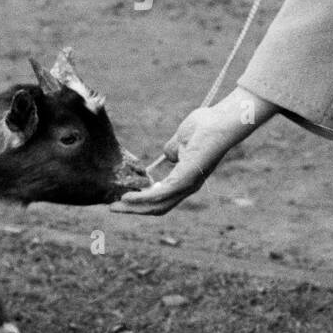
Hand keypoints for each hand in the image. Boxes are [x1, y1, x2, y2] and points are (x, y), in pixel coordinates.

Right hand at [110, 87, 274, 215]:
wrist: (219, 122)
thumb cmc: (204, 127)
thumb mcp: (181, 141)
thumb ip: (172, 150)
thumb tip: (167, 156)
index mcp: (185, 178)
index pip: (162, 197)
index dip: (142, 201)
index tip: (124, 199)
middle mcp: (186, 187)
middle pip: (157, 207)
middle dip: (134, 210)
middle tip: (113, 208)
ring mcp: (186, 185)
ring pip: (156, 206)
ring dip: (134, 208)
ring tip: (116, 206)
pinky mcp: (184, 181)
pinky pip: (159, 195)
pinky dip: (141, 199)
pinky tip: (127, 198)